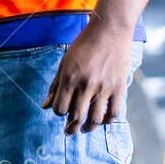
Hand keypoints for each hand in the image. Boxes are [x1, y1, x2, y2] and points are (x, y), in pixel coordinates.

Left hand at [43, 17, 130, 133]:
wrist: (109, 31)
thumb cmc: (83, 46)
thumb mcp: (64, 63)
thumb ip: (55, 86)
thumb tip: (44, 107)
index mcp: (70, 78)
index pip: (60, 108)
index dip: (58, 113)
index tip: (60, 112)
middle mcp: (86, 85)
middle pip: (77, 116)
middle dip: (71, 128)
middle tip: (69, 132)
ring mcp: (104, 87)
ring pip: (96, 119)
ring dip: (89, 128)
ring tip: (84, 129)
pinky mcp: (119, 87)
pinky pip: (115, 113)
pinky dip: (108, 120)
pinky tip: (102, 120)